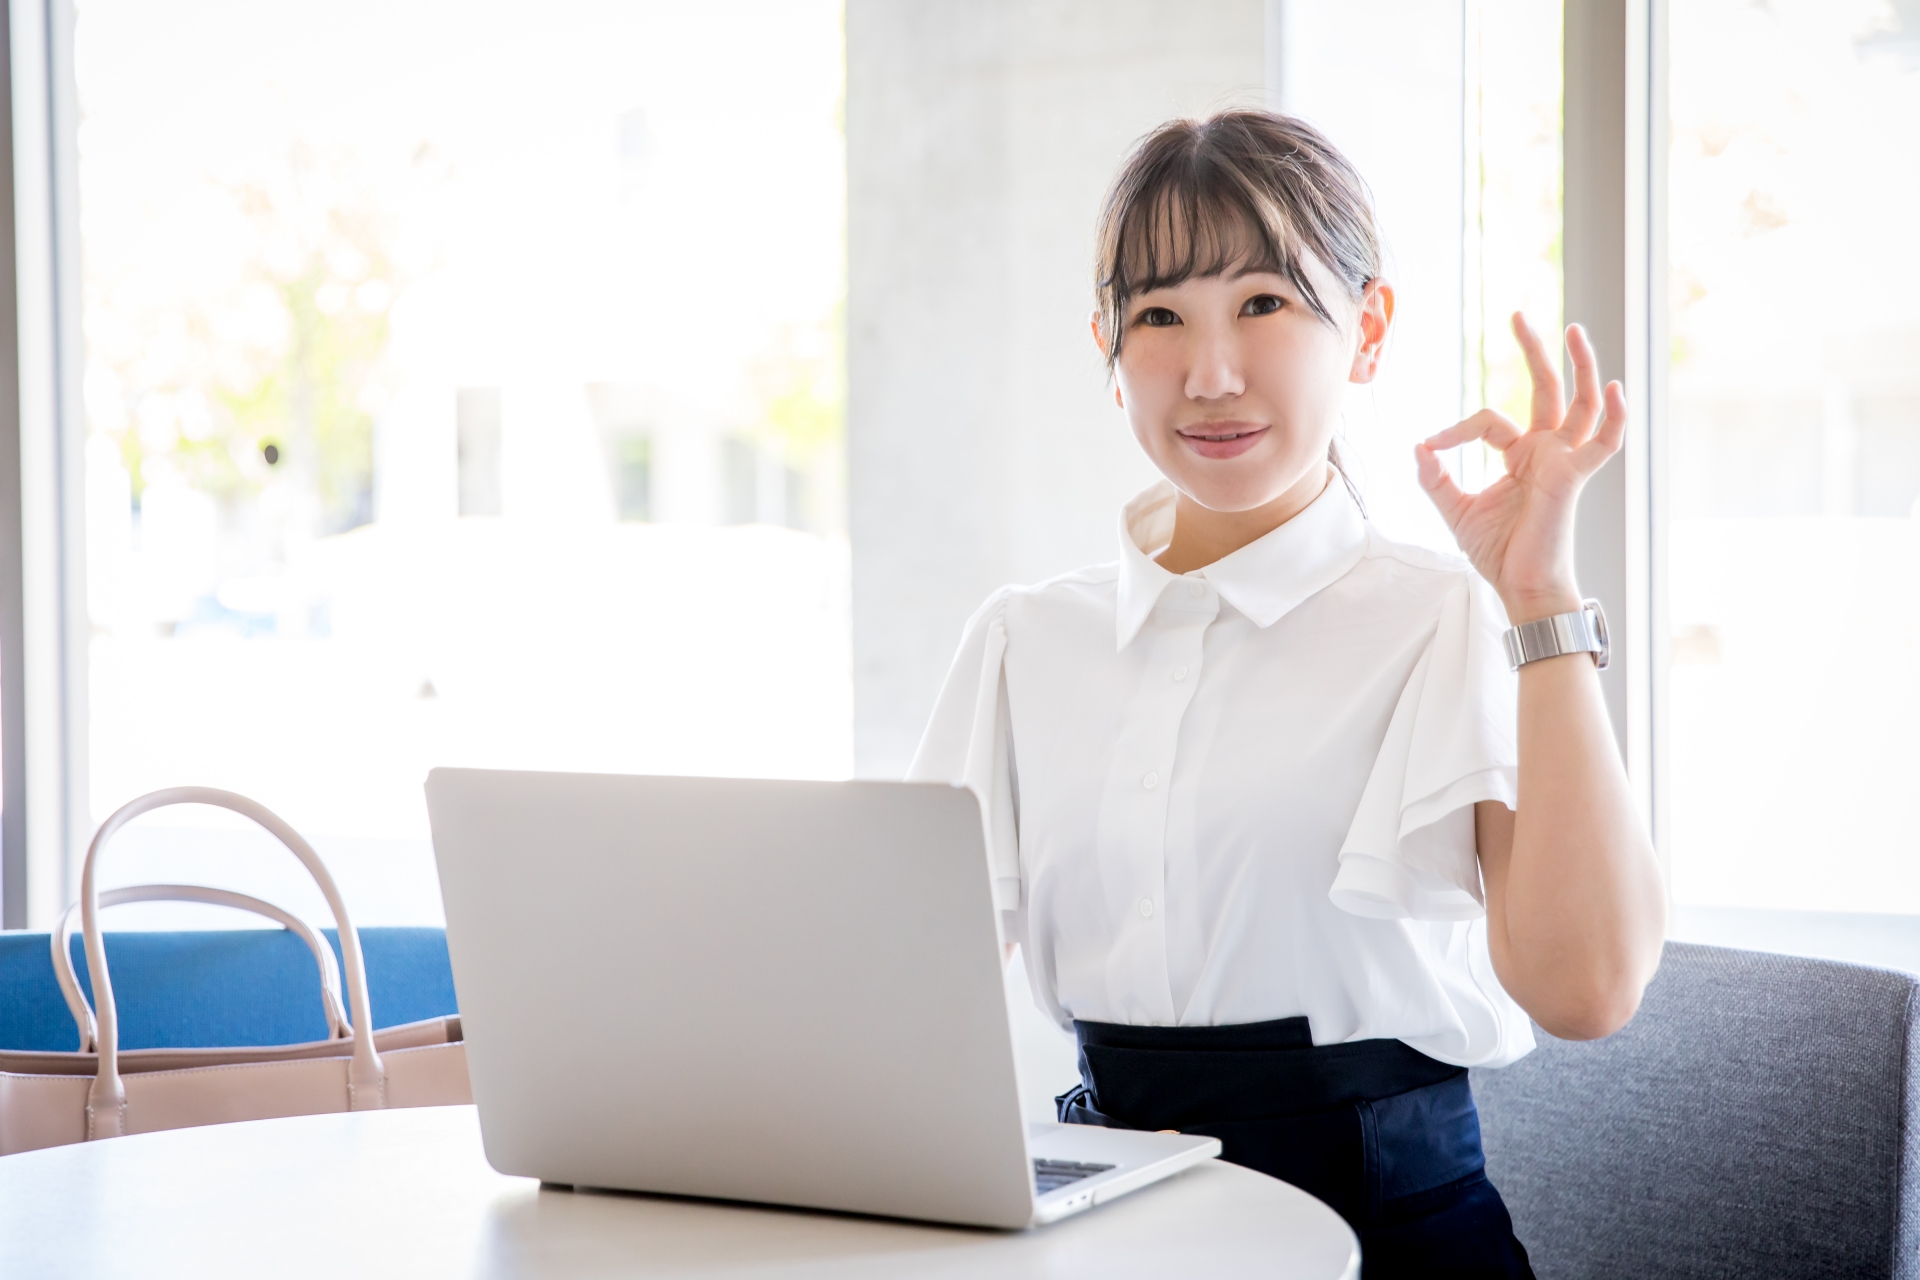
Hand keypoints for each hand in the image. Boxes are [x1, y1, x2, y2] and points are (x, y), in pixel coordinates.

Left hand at [1413, 313, 1625, 623]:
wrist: (1519, 586)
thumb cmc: (1497, 552)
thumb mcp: (1456, 510)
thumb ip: (1437, 478)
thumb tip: (1418, 445)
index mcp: (1520, 455)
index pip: (1488, 420)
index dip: (1455, 430)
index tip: (1430, 447)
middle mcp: (1546, 451)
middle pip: (1547, 389)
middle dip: (1535, 352)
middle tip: (1518, 316)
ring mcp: (1564, 461)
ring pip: (1579, 403)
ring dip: (1579, 366)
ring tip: (1571, 329)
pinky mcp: (1574, 478)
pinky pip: (1604, 443)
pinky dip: (1613, 417)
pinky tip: (1613, 388)